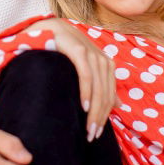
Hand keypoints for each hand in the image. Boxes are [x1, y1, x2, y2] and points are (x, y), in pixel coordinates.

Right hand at [39, 17, 116, 140]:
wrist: (44, 28)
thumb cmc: (61, 52)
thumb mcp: (83, 69)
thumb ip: (100, 85)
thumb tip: (119, 105)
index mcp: (105, 63)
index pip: (109, 94)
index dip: (105, 115)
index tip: (95, 134)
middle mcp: (100, 56)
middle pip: (105, 92)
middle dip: (100, 117)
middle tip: (91, 136)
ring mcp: (89, 51)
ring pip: (98, 86)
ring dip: (94, 110)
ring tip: (88, 128)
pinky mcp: (77, 47)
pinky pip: (86, 73)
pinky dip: (86, 90)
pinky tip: (84, 106)